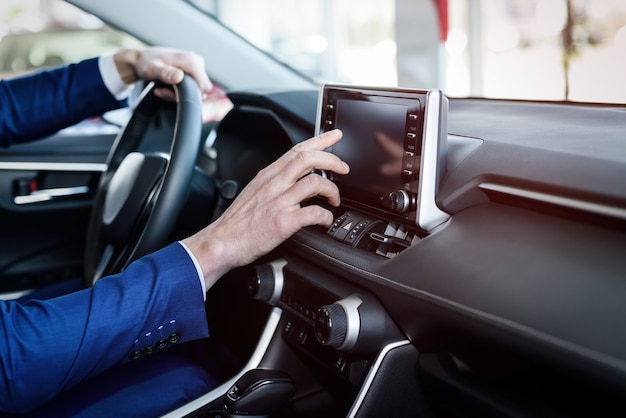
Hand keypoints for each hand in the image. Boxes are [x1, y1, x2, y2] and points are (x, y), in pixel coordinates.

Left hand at [113, 47, 213, 99]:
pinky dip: (180, 90)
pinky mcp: (193, 70)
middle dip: (183, 95)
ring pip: (196, 89)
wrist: (142, 60)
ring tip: (164, 88)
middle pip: (200, 89)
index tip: (172, 92)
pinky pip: (192, 87)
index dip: (190, 94)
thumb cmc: (146, 63)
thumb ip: (165, 73)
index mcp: (191, 60)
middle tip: (165, 91)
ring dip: (180, 94)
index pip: (204, 85)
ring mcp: (196, 66)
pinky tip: (167, 87)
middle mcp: (196, 61)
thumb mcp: (152, 69)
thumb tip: (179, 77)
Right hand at [183, 129, 348, 288]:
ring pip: (315, 182)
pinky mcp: (282, 222)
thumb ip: (274, 183)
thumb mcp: (254, 192)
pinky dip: (326, 216)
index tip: (335, 136)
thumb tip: (295, 180)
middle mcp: (274, 185)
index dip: (320, 140)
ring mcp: (278, 202)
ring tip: (334, 200)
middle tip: (344, 169)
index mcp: (267, 176)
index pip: (297, 150)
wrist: (221, 242)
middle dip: (332, 160)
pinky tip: (325, 221)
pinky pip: (313, 213)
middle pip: (308, 159)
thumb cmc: (237, 222)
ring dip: (332, 190)